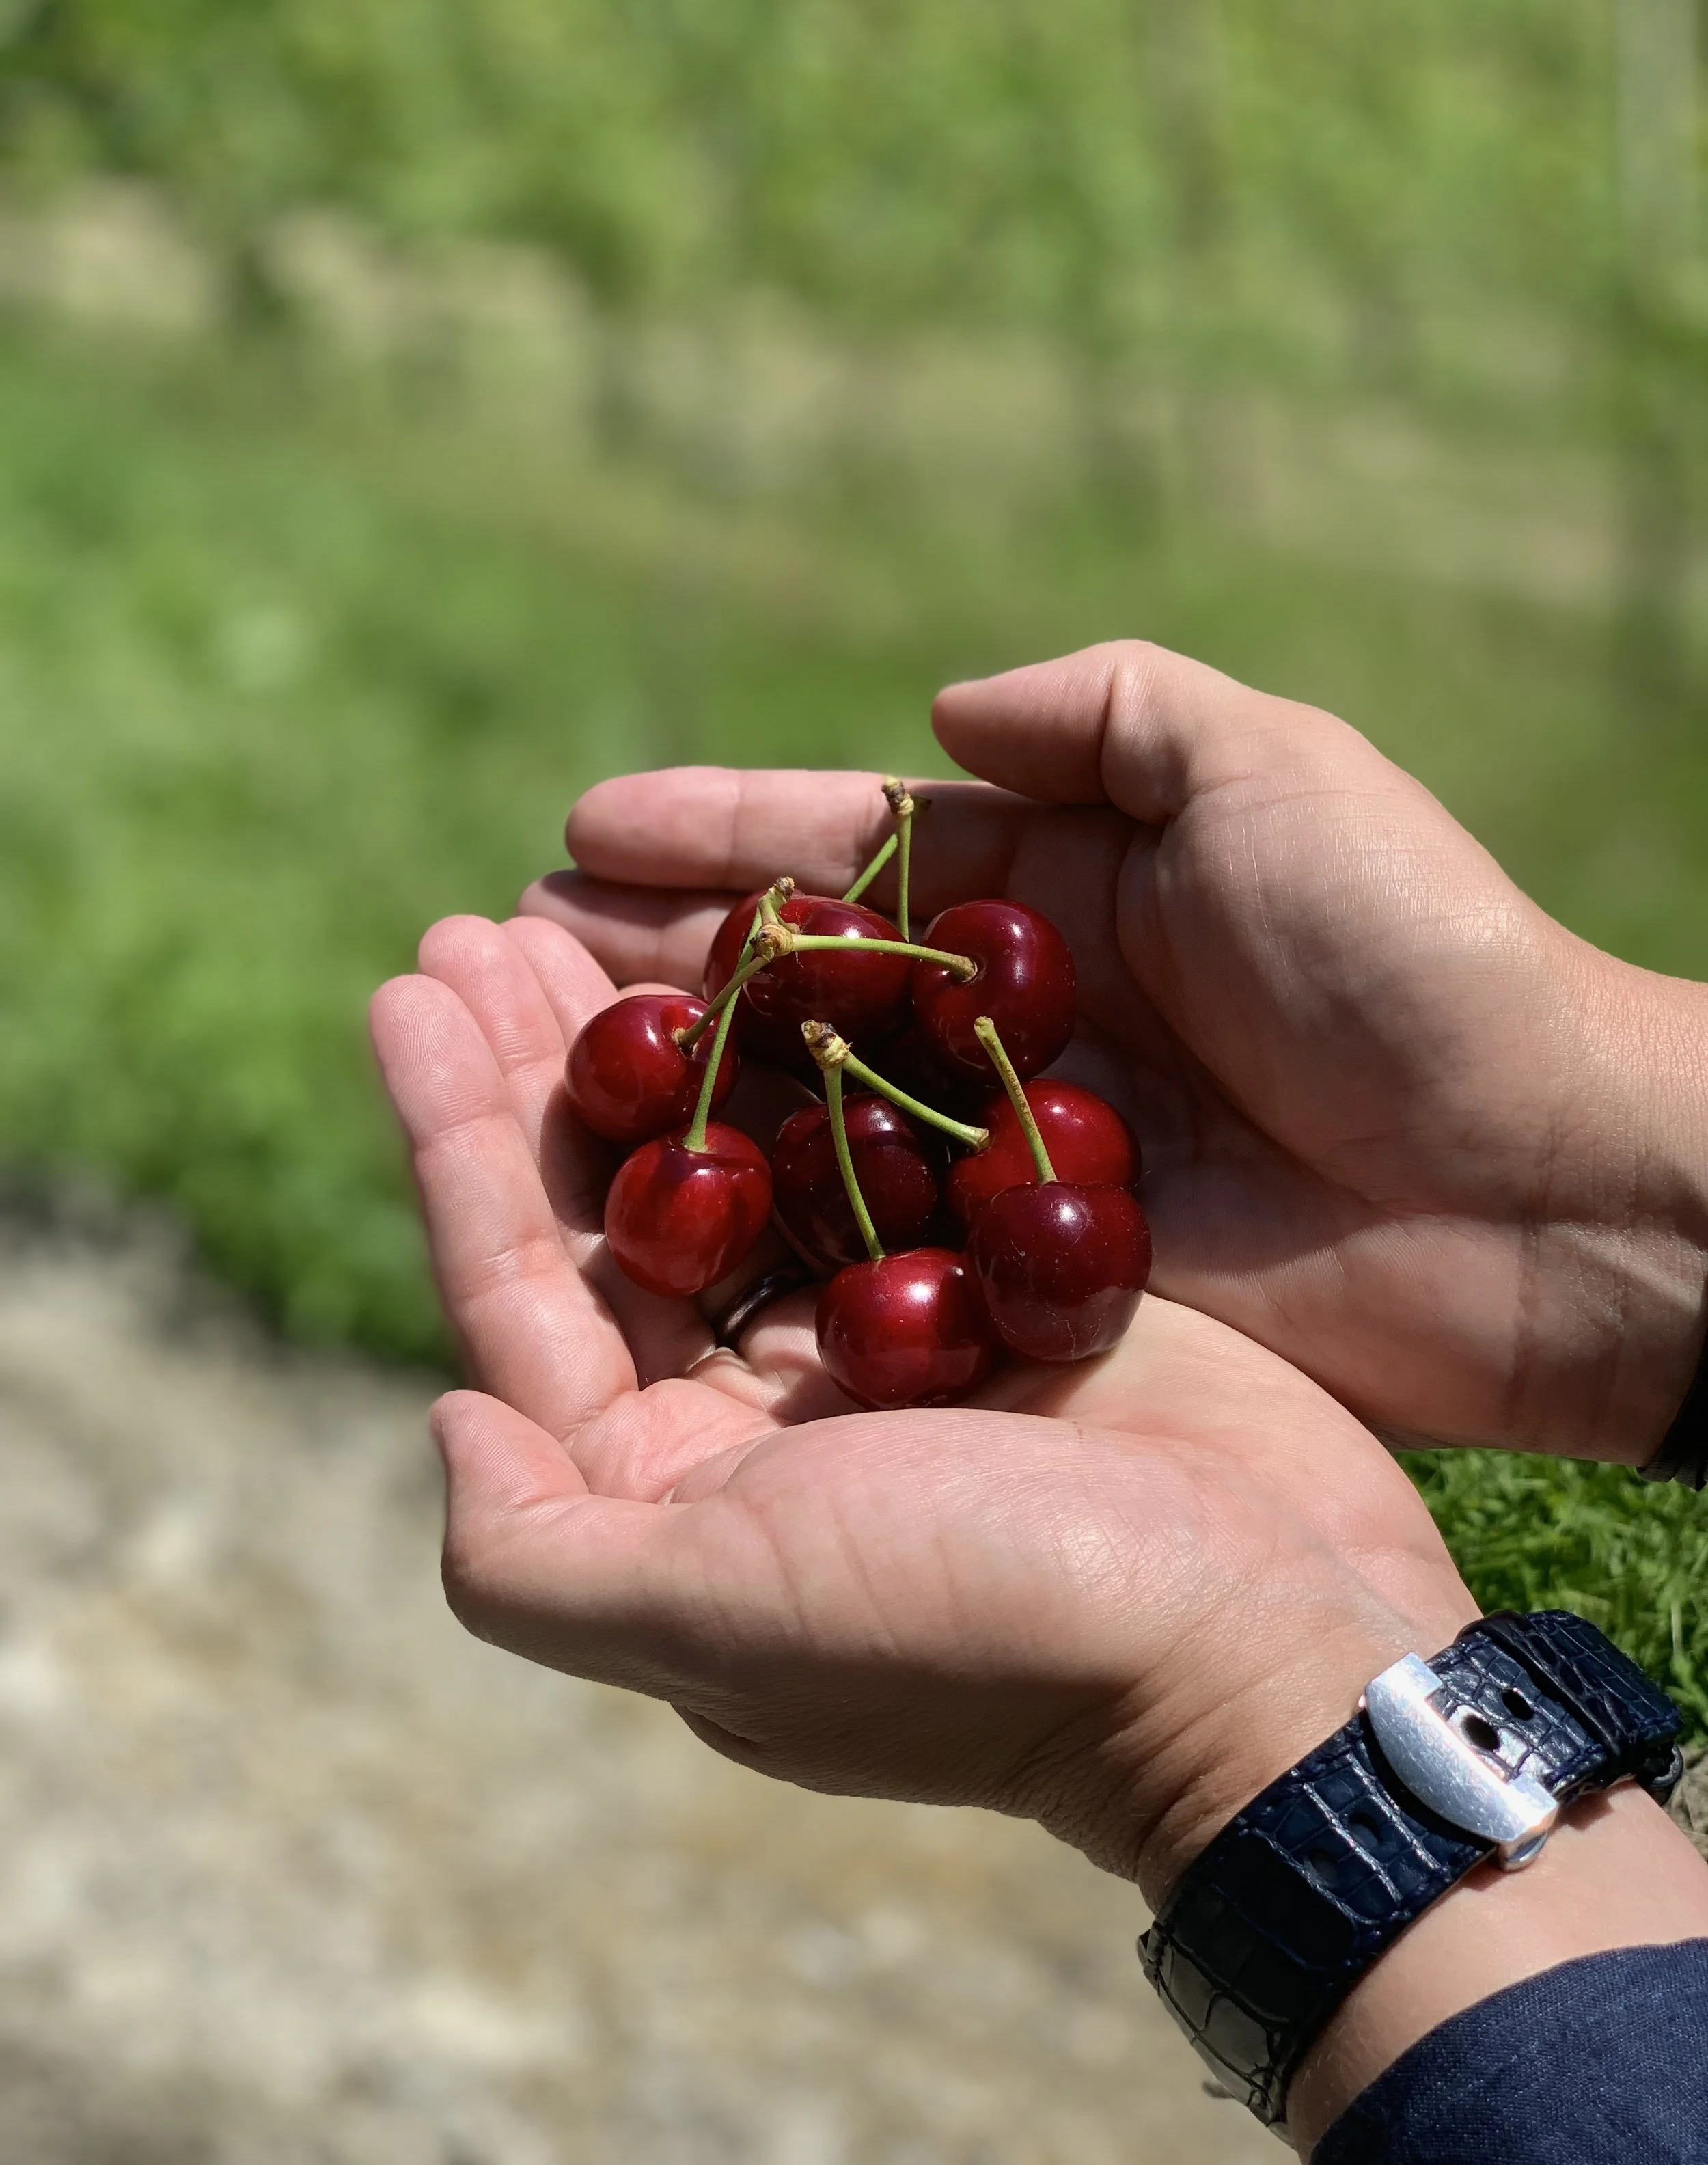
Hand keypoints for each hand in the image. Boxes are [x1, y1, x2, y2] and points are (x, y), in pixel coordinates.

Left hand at [369, 910, 1471, 1901]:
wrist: (1263, 1649)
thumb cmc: (987, 1632)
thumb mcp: (724, 1620)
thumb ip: (536, 1552)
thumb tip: (437, 1412)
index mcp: (670, 1493)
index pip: (521, 1292)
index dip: (455, 1139)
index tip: (410, 988)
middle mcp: (755, 1421)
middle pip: (615, 1212)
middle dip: (541, 1065)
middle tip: (488, 917)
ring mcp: (879, 1348)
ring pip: (737, 1163)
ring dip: (663, 1042)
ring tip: (591, 907)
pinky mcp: (993, 1291)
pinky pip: (876, 1146)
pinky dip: (818, 1054)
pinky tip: (777, 950)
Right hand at [524, 640, 1707, 1461]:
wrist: (1541, 1188)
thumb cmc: (1414, 956)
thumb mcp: (1273, 768)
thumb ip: (1107, 715)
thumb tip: (939, 712)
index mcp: (1068, 885)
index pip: (851, 850)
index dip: (714, 834)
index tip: (576, 832)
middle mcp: (1021, 1014)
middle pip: (800, 984)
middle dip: (655, 965)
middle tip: (498, 965)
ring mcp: (1020, 1152)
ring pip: (816, 1116)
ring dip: (682, 1102)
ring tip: (535, 1087)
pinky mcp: (1041, 1275)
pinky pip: (885, 1243)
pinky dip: (780, 1231)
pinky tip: (661, 1228)